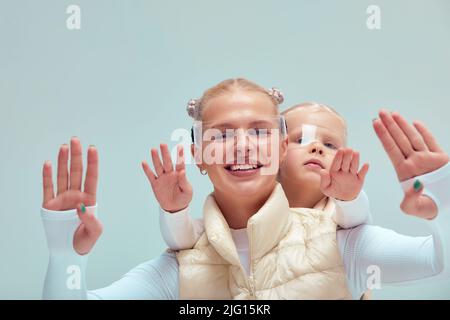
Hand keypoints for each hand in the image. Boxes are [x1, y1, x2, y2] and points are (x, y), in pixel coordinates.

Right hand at [42, 137, 102, 254]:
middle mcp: (76, 196)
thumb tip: (82, 207)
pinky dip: (47, 176)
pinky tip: (48, 163)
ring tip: (64, 146)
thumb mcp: (95, 232)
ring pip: (63, 175)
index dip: (92, 163)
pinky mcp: (49, 205)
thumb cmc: (85, 241)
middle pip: (76, 172)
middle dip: (76, 156)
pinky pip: (48, 187)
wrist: (69, 252)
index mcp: (89, 199)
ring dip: (63, 161)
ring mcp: (62, 199)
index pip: (91, 177)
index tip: (93, 149)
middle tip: (75, 140)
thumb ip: (90, 219)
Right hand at [142, 144, 192, 212]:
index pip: (180, 163)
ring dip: (156, 158)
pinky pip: (151, 175)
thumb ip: (184, 181)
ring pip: (158, 166)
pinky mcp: (155, 184)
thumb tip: (182, 171)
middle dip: (165, 153)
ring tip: (153, 149)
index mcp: (179, 174)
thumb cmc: (184, 198)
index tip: (180, 146)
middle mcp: (170, 173)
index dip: (180, 155)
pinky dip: (147, 169)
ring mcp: (162, 178)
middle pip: (167, 162)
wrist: (175, 207)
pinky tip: (144, 162)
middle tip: (163, 144)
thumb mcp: (187, 191)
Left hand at [320, 148, 368, 200]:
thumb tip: (323, 171)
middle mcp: (344, 171)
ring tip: (356, 153)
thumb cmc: (333, 191)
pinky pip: (362, 174)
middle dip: (347, 156)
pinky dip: (364, 170)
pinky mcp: (359, 179)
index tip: (341, 149)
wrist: (343, 198)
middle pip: (346, 163)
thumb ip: (324, 179)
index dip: (339, 156)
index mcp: (335, 171)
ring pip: (354, 166)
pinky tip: (366, 164)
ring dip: (355, 160)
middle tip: (349, 149)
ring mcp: (352, 174)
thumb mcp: (325, 188)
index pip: (337, 163)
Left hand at [373, 110, 448, 218]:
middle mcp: (415, 162)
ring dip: (402, 125)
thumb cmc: (428, 208)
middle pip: (399, 140)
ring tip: (392, 114)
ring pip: (413, 138)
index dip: (383, 135)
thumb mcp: (414, 208)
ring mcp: (427, 159)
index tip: (375, 123)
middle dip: (389, 125)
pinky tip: (414, 122)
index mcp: (405, 171)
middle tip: (380, 112)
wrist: (445, 208)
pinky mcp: (441, 159)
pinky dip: (424, 131)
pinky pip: (431, 142)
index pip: (391, 149)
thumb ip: (410, 199)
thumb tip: (415, 184)